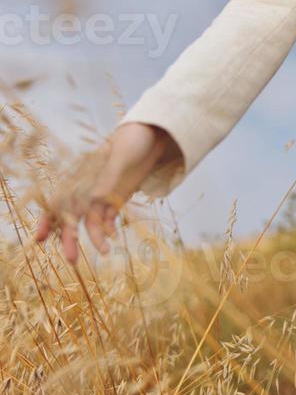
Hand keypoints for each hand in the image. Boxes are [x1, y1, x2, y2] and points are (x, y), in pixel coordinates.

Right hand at [32, 123, 175, 264]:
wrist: (154, 135)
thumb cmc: (133, 139)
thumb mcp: (122, 155)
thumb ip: (109, 176)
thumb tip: (95, 198)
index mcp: (82, 174)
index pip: (60, 199)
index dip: (49, 218)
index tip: (42, 237)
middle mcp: (89, 187)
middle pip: (73, 216)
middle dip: (70, 237)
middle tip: (71, 259)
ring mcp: (104, 194)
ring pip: (92, 221)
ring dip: (95, 237)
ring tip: (105, 252)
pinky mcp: (118, 198)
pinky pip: (109, 218)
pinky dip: (109, 229)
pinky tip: (113, 239)